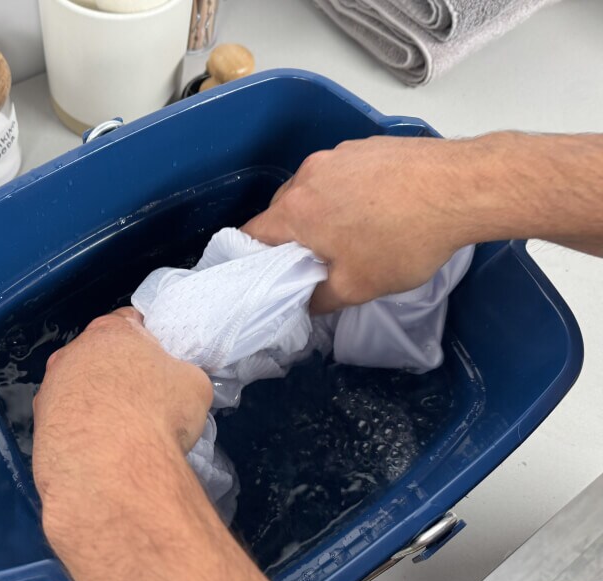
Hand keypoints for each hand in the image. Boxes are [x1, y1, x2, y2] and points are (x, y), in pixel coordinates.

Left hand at [31, 308, 280, 580]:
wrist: (113, 467)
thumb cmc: (159, 414)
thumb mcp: (193, 385)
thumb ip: (183, 375)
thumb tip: (183, 385)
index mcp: (112, 333)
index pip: (131, 323)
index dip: (149, 340)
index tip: (158, 355)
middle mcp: (74, 358)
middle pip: (99, 359)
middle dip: (120, 374)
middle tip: (145, 399)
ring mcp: (52, 396)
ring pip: (78, 395)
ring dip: (98, 408)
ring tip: (126, 437)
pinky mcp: (42, 434)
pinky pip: (69, 429)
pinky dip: (85, 438)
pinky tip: (106, 459)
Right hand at [242, 135, 473, 311]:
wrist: (462, 187)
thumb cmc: (405, 240)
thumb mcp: (358, 287)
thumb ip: (320, 299)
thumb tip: (307, 300)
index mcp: (296, 209)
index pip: (252, 233)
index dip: (255, 257)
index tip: (271, 272)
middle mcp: (308, 175)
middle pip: (282, 210)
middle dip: (293, 236)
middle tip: (318, 259)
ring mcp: (338, 154)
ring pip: (313, 189)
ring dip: (322, 212)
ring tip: (354, 233)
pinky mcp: (365, 145)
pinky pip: (342, 173)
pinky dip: (349, 192)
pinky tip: (379, 208)